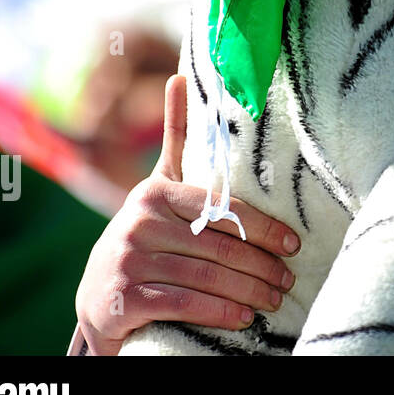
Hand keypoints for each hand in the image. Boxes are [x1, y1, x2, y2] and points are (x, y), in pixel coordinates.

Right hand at [72, 75, 300, 354]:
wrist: (99, 299)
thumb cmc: (147, 237)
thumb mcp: (160, 189)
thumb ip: (176, 139)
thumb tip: (180, 75)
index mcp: (155, 191)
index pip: (223, 211)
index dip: (264, 229)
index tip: (294, 244)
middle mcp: (138, 222)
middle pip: (219, 247)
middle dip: (261, 267)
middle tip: (288, 279)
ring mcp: (128, 261)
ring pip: (207, 277)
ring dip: (248, 292)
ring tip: (274, 298)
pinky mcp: (122, 300)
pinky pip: (186, 304)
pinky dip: (221, 313)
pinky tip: (243, 318)